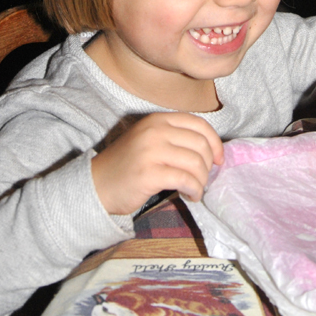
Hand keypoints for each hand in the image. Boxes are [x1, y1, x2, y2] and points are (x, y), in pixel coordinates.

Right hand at [91, 112, 223, 216]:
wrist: (97, 184)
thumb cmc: (128, 165)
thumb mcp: (150, 139)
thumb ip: (176, 138)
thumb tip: (212, 150)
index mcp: (158, 119)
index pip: (199, 125)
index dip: (215, 143)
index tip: (218, 160)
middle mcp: (155, 130)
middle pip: (201, 145)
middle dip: (208, 166)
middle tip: (202, 179)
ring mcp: (151, 151)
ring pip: (196, 163)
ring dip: (202, 181)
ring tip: (195, 190)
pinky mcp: (149, 174)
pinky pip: (186, 180)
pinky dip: (194, 190)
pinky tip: (190, 196)